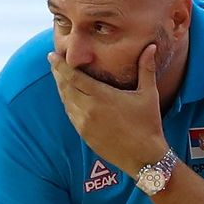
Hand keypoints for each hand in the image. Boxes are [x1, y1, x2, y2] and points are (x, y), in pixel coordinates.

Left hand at [48, 44, 168, 175]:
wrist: (143, 157)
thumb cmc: (148, 124)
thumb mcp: (148, 94)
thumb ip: (146, 68)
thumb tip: (151, 46)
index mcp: (102, 96)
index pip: (73, 77)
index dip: (60, 66)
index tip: (52, 55)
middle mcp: (89, 109)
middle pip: (65, 87)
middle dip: (58, 73)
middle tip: (52, 62)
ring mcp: (84, 123)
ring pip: (66, 101)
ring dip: (61, 87)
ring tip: (58, 76)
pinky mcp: (84, 134)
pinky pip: (70, 114)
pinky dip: (67, 102)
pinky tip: (67, 97)